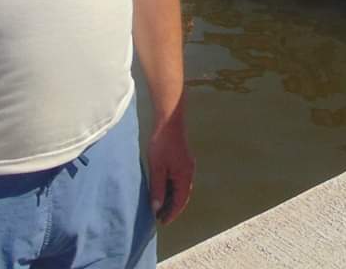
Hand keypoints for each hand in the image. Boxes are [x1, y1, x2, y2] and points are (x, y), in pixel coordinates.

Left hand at [147, 104, 194, 224]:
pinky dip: (171, 188)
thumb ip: (157, 189)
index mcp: (185, 177)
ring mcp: (187, 166)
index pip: (180, 201)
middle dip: (171, 208)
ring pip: (180, 188)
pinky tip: (162, 189)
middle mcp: (189, 173)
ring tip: (158, 206)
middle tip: (159, 217)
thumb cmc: (162, 144)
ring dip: (171, 198)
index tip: (162, 222)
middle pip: (182, 196)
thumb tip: (156, 208)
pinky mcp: (183, 160)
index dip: (171, 213)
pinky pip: (179, 180)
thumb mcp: (157, 169)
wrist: (169, 122)